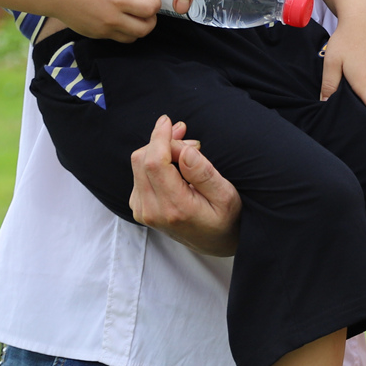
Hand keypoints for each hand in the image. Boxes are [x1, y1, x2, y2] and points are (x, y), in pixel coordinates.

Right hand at [51, 0, 160, 41]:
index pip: (150, 9)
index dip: (156, 2)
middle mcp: (113, 18)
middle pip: (145, 28)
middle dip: (152, 18)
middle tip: (147, 5)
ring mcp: (103, 29)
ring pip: (133, 37)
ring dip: (140, 27)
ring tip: (135, 12)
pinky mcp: (95, 35)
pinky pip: (118, 38)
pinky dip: (125, 31)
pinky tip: (120, 16)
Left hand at [128, 115, 242, 256]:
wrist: (215, 243)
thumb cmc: (226, 219)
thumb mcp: (226, 196)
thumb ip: (204, 173)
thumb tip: (184, 150)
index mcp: (174, 207)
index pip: (153, 163)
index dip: (159, 137)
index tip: (169, 122)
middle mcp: (152, 211)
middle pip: (141, 160)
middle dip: (162, 140)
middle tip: (188, 137)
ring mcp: (143, 210)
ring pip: (138, 164)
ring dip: (159, 149)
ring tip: (187, 150)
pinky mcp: (140, 207)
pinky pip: (139, 172)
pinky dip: (154, 159)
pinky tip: (174, 161)